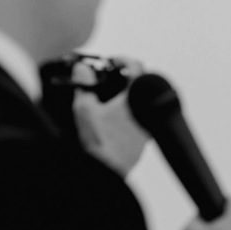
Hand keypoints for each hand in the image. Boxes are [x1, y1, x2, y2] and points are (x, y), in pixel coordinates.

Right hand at [73, 56, 148, 175]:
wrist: (109, 170)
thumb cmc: (100, 141)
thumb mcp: (85, 109)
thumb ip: (84, 85)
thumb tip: (81, 69)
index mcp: (136, 98)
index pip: (138, 67)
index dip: (124, 60)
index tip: (113, 61)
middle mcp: (147, 109)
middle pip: (141, 84)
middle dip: (125, 78)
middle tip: (109, 78)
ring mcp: (149, 124)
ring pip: (142, 102)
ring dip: (127, 96)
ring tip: (109, 97)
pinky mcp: (145, 138)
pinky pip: (140, 118)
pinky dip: (129, 112)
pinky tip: (114, 117)